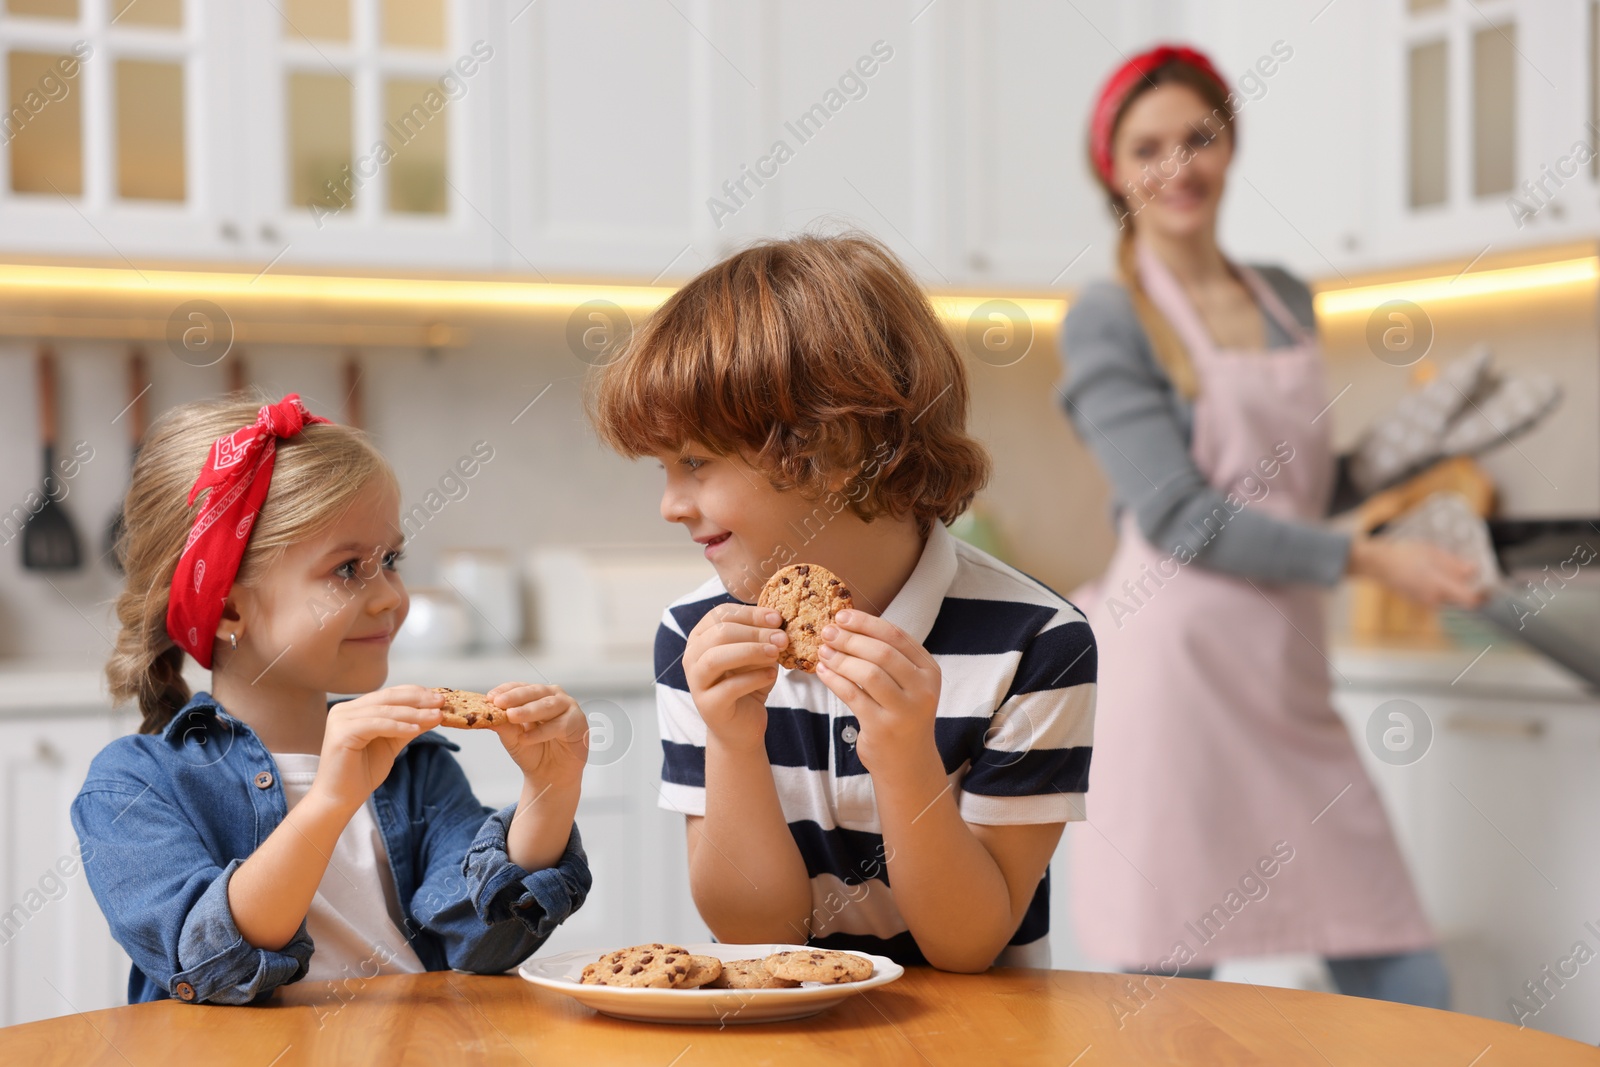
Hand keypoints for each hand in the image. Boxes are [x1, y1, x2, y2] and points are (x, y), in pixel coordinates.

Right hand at [312, 686, 443, 813]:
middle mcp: (345, 709)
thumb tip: (434, 713)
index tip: (439, 697)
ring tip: (436, 716)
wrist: (340, 798)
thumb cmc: (362, 773)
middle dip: (418, 699)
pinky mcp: (342, 733)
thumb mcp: (392, 744)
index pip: (390, 694)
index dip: (416, 693)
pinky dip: (398, 726)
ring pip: (385, 710)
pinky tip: (416, 729)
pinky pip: (376, 724)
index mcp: (355, 709)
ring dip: (414, 713)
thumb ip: (409, 727)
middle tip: (441, 701)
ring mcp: (341, 719)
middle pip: (388, 698)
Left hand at [485, 682, 589, 788]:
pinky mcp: (578, 723)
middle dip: (516, 697)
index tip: (490, 697)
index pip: (521, 687)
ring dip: (529, 711)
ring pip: (548, 705)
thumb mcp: (513, 738)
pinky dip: (541, 732)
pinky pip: (559, 725)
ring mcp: (568, 708)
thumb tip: (486, 714)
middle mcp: (554, 697)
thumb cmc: (533, 752)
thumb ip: (503, 725)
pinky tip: (526, 739)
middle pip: (535, 692)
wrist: (549, 776)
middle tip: (499, 703)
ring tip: (511, 716)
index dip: (506, 690)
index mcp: (537, 696)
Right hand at [683, 603, 786, 749]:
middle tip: (781, 638)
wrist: (742, 727)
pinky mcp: (708, 705)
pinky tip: (771, 676)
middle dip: (755, 632)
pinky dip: (754, 678)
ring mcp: (696, 682)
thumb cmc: (748, 684)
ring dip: (750, 651)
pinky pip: (729, 687)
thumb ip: (762, 638)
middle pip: (719, 633)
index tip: (777, 618)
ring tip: (775, 653)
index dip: (751, 613)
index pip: (721, 614)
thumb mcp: (757, 655)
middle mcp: (692, 657)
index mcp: (701, 637)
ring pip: (716, 658)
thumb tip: (777, 624)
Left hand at [815, 609, 941, 780]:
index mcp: (929, 671)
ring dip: (841, 658)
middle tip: (827, 631)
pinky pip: (853, 696)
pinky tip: (822, 671)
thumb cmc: (901, 715)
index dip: (866, 622)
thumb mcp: (907, 684)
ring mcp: (904, 711)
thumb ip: (887, 657)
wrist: (908, 763)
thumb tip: (847, 624)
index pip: (896, 636)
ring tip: (822, 651)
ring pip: (868, 673)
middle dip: (850, 638)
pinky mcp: (883, 728)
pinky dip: (834, 680)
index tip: (841, 615)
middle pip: (882, 653)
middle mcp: (922, 690)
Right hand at [1349, 535, 1486, 607]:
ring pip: (1450, 597)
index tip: (1490, 586)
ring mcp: (1425, 602)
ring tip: (1447, 568)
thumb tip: (1473, 571)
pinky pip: (1438, 596)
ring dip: (1454, 586)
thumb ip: (1455, 565)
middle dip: (1469, 587)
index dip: (1483, 595)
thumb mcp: (1432, 553)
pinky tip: (1433, 572)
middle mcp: (1433, 599)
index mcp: (1438, 587)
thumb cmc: (1402, 555)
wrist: (1376, 564)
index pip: (1471, 601)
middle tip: (1470, 570)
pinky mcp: (1419, 600)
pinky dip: (1442, 587)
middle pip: (1462, 599)